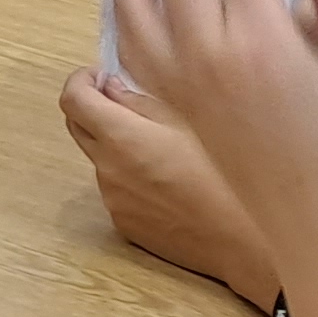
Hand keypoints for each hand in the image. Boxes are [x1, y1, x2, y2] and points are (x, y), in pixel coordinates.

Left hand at [61, 65, 279, 313]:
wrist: (244, 239)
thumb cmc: (226, 174)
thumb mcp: (190, 121)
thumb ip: (141, 100)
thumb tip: (110, 87)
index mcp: (121, 138)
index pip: (72, 99)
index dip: (81, 81)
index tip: (102, 77)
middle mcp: (107, 170)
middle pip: (77, 127)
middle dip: (93, 108)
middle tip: (127, 102)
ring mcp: (113, 201)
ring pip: (100, 159)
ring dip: (116, 145)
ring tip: (163, 149)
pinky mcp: (125, 225)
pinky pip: (117, 189)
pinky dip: (129, 176)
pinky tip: (169, 182)